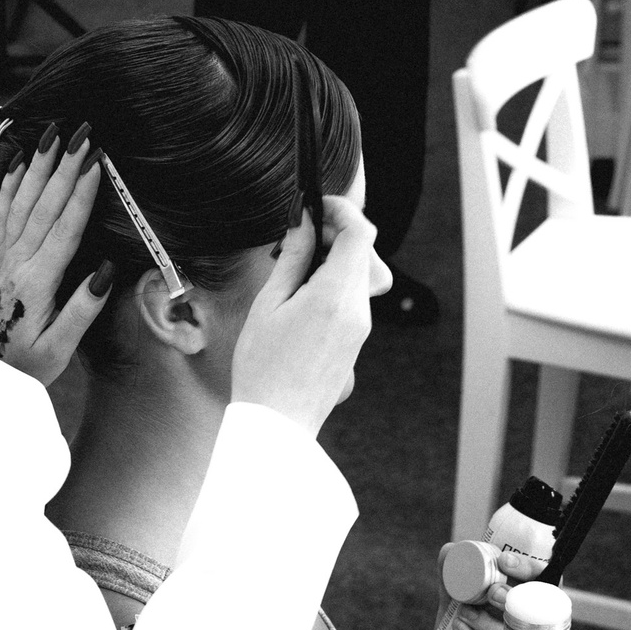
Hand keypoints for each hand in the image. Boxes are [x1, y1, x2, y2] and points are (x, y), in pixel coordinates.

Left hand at [0, 129, 108, 385]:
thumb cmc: (27, 362)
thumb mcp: (58, 348)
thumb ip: (81, 311)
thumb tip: (104, 271)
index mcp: (37, 282)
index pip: (63, 230)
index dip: (80, 194)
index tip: (95, 162)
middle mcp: (18, 262)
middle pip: (43, 206)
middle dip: (63, 167)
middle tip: (80, 133)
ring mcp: (7, 257)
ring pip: (23, 202)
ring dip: (39, 166)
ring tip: (51, 134)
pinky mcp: (1, 257)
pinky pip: (5, 213)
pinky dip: (11, 185)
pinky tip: (18, 161)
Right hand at [229, 193, 387, 435]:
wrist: (277, 424)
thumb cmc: (263, 368)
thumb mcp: (269, 304)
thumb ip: (293, 259)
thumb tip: (304, 223)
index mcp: (335, 297)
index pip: (360, 233)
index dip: (342, 210)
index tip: (318, 206)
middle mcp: (358, 311)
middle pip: (367, 253)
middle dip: (338, 235)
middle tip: (302, 239)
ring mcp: (361, 329)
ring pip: (362, 276)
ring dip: (336, 261)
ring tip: (296, 271)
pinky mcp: (356, 342)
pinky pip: (355, 299)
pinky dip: (335, 285)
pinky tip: (302, 297)